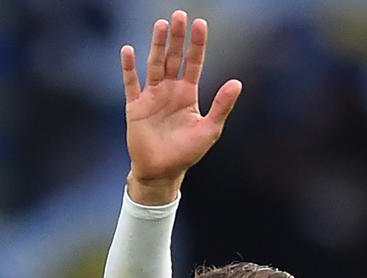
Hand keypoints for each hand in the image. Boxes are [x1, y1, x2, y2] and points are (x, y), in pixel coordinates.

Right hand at [122, 10, 241, 204]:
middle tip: (180, 15)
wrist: (161, 172)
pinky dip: (129, 68)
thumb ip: (221, 106)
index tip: (200, 24)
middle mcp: (170, 90)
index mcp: (188, 94)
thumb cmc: (187, 153)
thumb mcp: (209, 130)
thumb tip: (238, 82)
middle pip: (173, 58)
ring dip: (157, 46)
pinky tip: (128, 50)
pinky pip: (131, 83)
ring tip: (161, 25)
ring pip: (154, 65)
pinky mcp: (135, 107)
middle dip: (177, 38)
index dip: (197, 44)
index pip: (193, 63)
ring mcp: (152, 96)